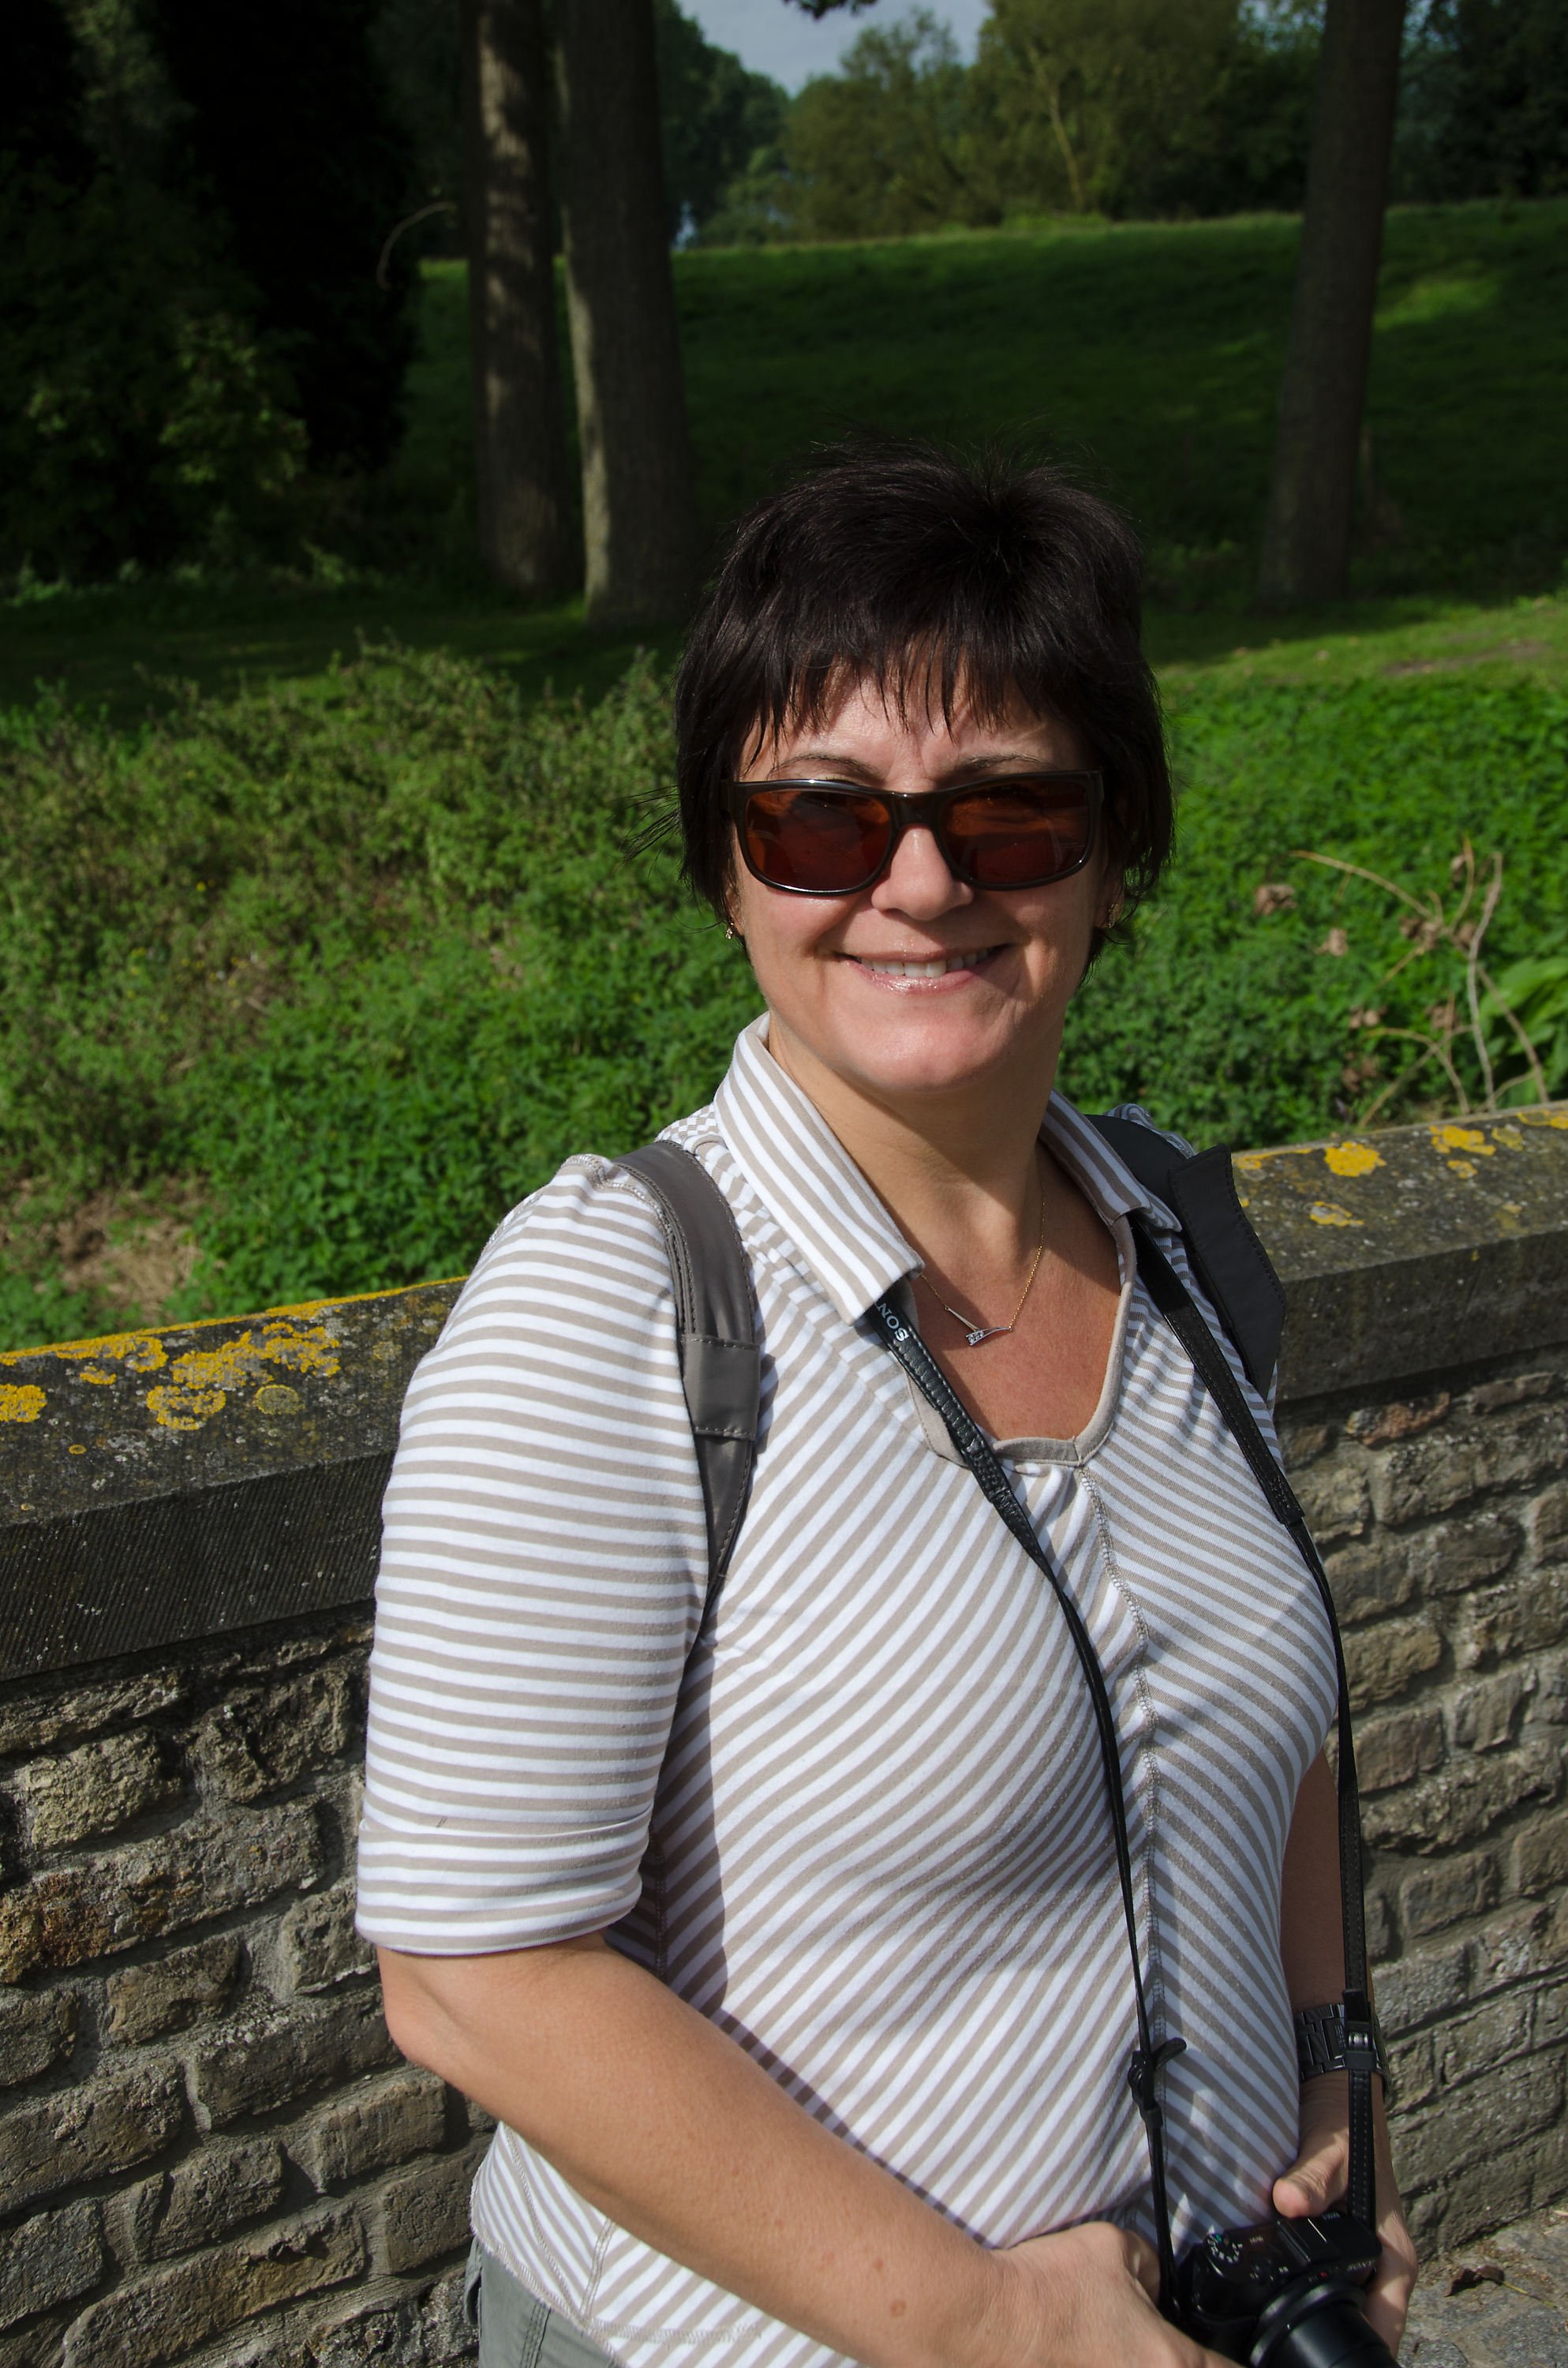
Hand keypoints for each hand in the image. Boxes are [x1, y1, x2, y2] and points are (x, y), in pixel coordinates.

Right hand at [980, 2219, 1228, 2367]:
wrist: (990, 2321)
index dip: (1234, 2363)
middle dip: (1179, 2360)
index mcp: (1172, 2361)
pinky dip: (1105, 2364)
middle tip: (1158, 2342)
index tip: (1226, 2355)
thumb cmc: (1051, 2287)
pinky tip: (1083, 2353)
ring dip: (1134, 2362)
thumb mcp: (1115, 2248)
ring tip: (1114, 2346)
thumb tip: (1156, 2282)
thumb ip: (1152, 2266)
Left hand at [1273, 2075, 1416, 2353]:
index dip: (1360, 2345)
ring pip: (1335, 2302)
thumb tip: (1288, 2202)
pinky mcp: (1328, 2245)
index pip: (1385, 2325)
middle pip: (1359, 2322)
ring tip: (1268, 2323)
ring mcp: (1353, 2257)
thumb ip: (1313, 2178)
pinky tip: (1264, 2290)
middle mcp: (1377, 2265)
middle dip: (1327, 2334)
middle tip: (1284, 2341)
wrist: (1334, 2095)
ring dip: (1308, 2309)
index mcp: (1392, 2257)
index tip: (1324, 2355)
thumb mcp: (1334, 2152)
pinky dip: (1295, 2285)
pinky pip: (1314, 2278)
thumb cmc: (1348, 2127)